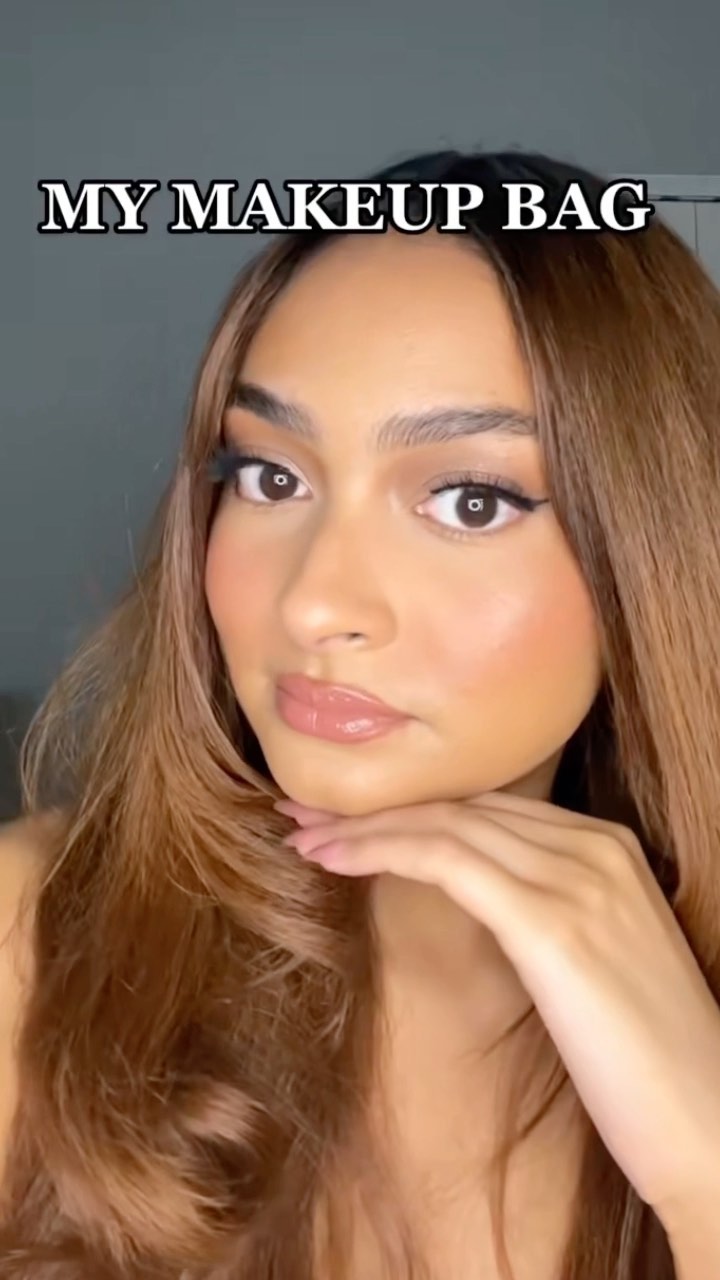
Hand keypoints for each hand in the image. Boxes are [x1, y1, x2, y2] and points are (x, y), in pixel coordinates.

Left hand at [275, 790, 719, 1229]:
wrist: (707, 1123)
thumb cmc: (647, 1061)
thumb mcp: (596, 960)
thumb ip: (547, 911)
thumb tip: (478, 896)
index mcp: (609, 848)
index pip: (489, 808)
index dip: (414, 809)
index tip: (351, 821)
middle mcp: (596, 847)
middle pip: (463, 806)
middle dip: (378, 809)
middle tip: (307, 818)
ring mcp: (578, 878)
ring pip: (446, 824)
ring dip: (364, 827)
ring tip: (305, 840)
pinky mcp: (552, 923)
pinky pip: (447, 862)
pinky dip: (381, 851)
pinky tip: (335, 861)